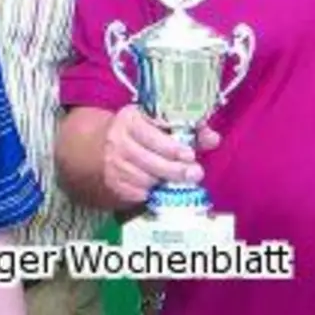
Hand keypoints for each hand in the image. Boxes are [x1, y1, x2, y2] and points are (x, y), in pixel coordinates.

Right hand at [102, 106, 221, 205]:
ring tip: (178, 179)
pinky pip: (137, 194)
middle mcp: (119, 141)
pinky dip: (152, 192)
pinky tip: (160, 186)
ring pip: (146, 180)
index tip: (190, 155)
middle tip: (195, 173)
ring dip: (165, 182)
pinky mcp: (113, 183)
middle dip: (176, 170)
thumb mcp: (159, 122)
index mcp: (131, 120)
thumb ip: (189, 129)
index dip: (172, 148)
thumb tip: (214, 139)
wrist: (101, 144)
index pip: (152, 136)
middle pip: (150, 161)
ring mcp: (114, 164)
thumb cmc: (139, 131)